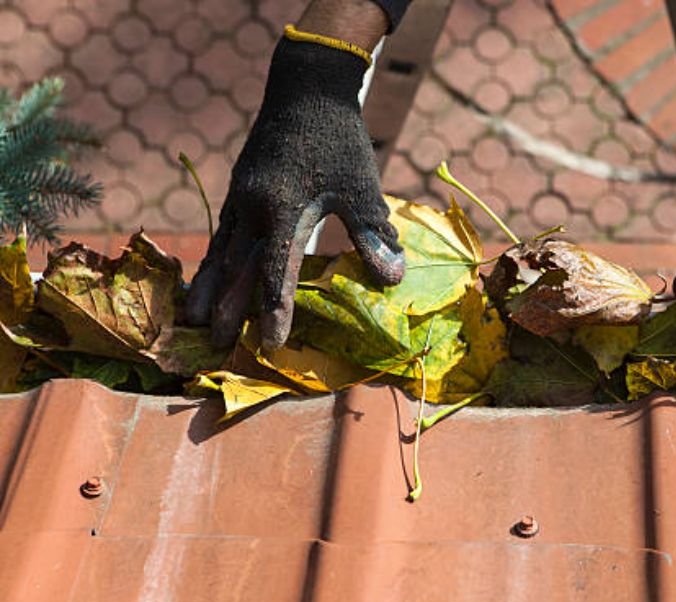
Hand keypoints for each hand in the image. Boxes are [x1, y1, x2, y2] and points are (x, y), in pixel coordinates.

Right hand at [186, 37, 404, 350]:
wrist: (306, 89)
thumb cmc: (339, 140)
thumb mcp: (361, 188)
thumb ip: (372, 234)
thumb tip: (392, 280)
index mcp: (281, 209)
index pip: (275, 272)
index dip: (273, 311)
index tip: (271, 344)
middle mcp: (251, 208)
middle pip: (236, 269)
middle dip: (225, 308)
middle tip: (213, 346)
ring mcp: (239, 198)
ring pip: (220, 252)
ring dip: (208, 287)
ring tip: (191, 319)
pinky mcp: (238, 191)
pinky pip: (221, 235)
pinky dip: (213, 261)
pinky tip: (209, 276)